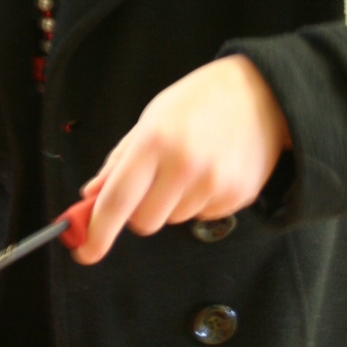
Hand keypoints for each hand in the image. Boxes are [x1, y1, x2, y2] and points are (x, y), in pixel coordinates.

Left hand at [73, 54, 290, 264]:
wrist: (262, 94)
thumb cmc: (199, 102)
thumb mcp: (150, 119)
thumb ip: (118, 161)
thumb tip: (91, 196)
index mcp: (154, 140)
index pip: (116, 200)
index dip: (97, 231)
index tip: (85, 252)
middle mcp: (185, 165)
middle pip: (144, 222)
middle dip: (139, 211)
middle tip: (152, 182)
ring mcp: (215, 183)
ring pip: (174, 219)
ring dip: (173, 202)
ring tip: (191, 165)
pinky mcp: (238, 195)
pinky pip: (203, 216)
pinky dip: (200, 201)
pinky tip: (212, 170)